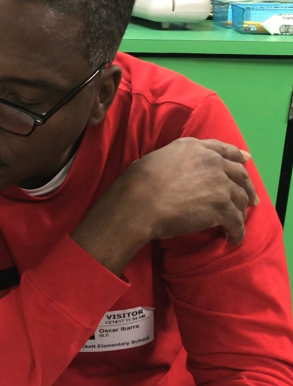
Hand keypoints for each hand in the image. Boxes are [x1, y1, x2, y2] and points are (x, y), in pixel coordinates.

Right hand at [73, 138, 256, 274]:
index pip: (222, 149)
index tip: (246, 160)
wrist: (138, 204)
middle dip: (247, 186)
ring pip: (240, 197)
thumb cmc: (135, 184)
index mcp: (192, 147)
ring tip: (238, 222)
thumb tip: (169, 171)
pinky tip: (233, 238)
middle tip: (251, 198)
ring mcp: (219, 183)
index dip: (237, 155)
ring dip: (241, 211)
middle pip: (238, 173)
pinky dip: (237, 231)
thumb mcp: (153, 160)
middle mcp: (210, 161)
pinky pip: (236, 221)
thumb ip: (172, 162)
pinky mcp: (221, 206)